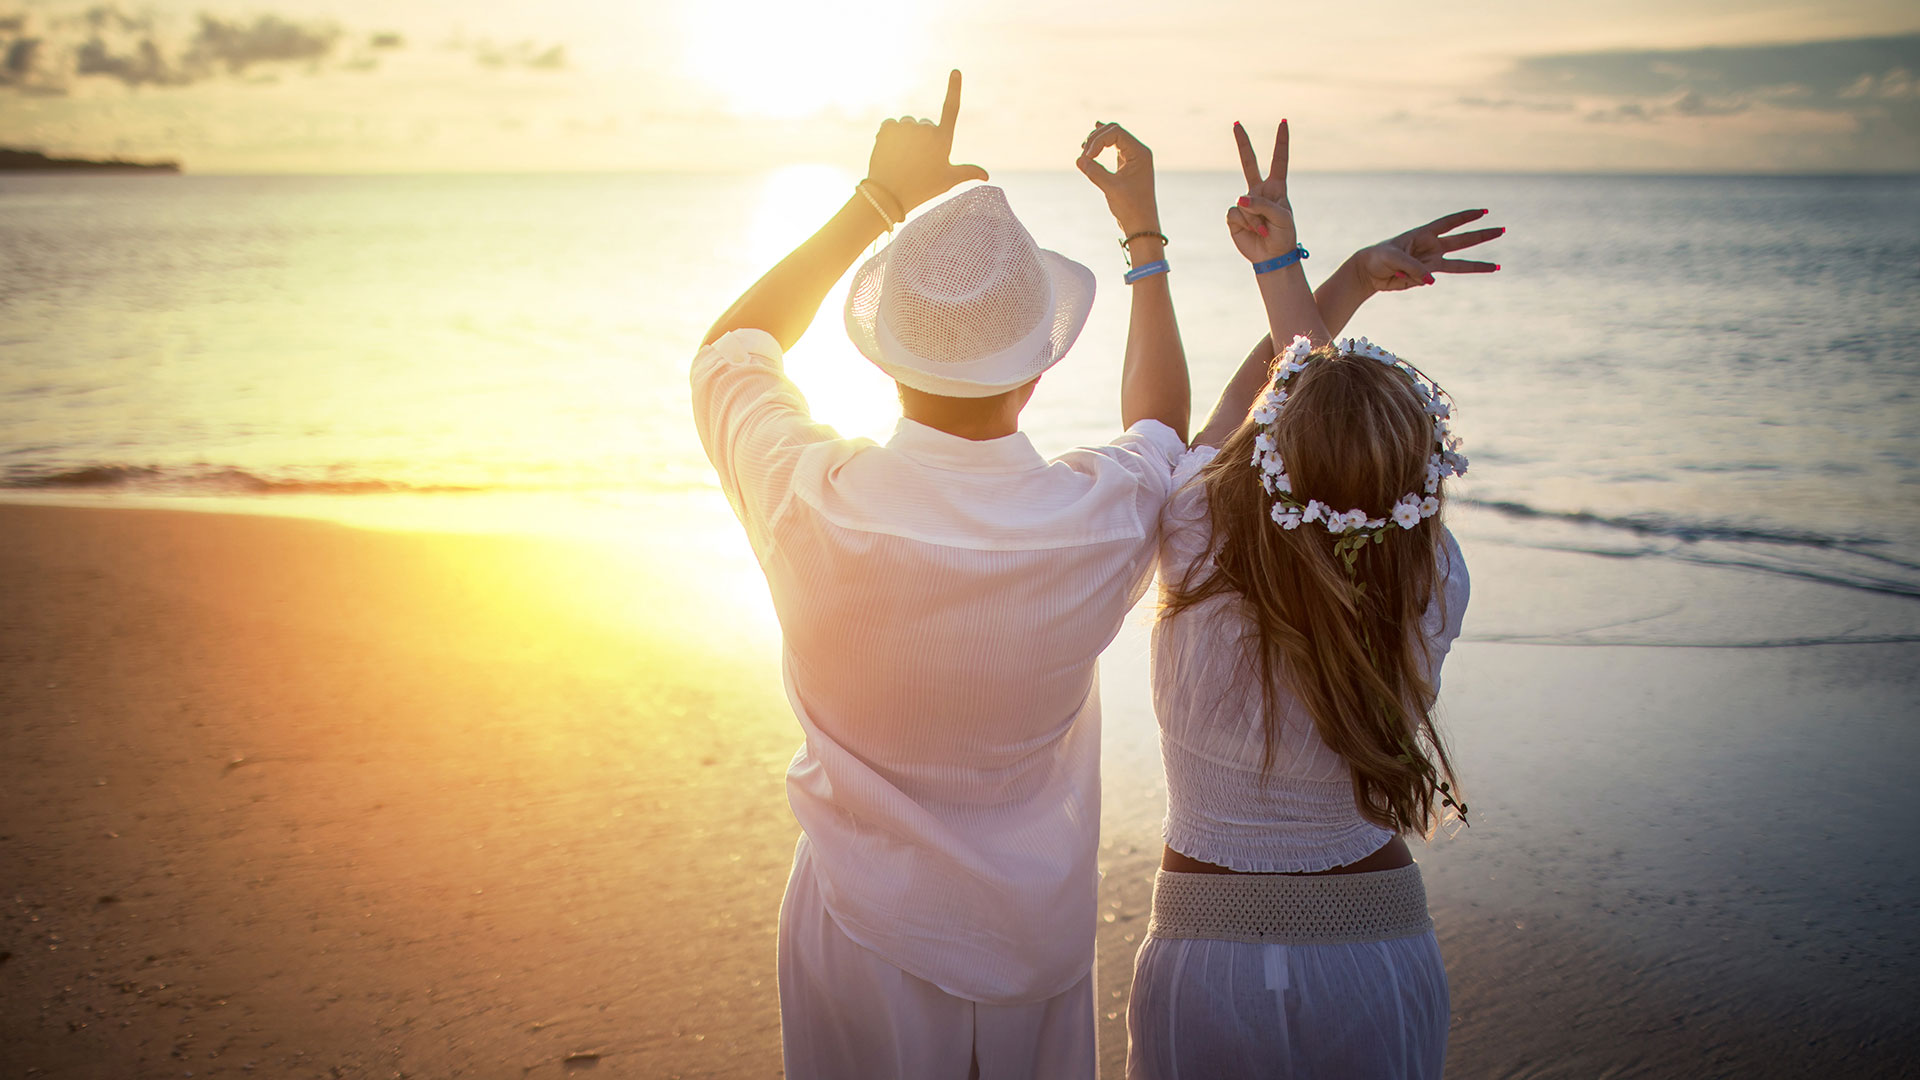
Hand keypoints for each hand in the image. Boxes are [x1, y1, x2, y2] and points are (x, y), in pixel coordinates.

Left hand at [864, 70, 989, 218]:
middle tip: (916, 161)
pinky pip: (890, 125)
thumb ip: (967, 172)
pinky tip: (889, 152)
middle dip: (921, 138)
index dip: (954, 88)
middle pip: (924, 124)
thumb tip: (987, 176)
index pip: (951, 108)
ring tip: (902, 159)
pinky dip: (889, 136)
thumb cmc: (922, 188)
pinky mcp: (889, 127)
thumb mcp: (947, 180)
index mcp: (943, 139)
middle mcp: (926, 128)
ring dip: (905, 137)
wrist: (889, 195)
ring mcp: (907, 127)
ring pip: (906, 125)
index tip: (955, 71)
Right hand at [1077, 122, 1158, 236]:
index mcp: (1140, 153)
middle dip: (1096, 138)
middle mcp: (1139, 152)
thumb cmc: (1131, 207)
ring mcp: (1134, 157)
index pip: (1116, 133)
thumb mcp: (1111, 188)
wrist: (1141, 224)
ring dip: (1097, 142)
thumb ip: (1094, 171)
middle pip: (1114, 131)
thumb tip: (1078, 159)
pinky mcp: (1128, 165)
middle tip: (1084, 152)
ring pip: (1113, 138)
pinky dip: (1102, 146)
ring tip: (1084, 150)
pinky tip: (1092, 143)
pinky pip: (1114, 148)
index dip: (1098, 140)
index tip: (1087, 157)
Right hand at [1227, 120, 1298, 263]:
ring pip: (1244, 202)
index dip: (1281, 142)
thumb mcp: (1281, 218)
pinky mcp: (1234, 217)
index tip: (1283, 122)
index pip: (1279, 160)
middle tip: (1236, 123)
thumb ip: (1263, 205)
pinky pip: (1235, 213)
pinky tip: (1253, 232)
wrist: (1272, 257)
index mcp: (1276, 188)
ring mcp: (1245, 203)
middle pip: (1249, 162)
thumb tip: (1240, 200)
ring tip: (1264, 231)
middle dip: (1242, 143)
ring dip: (1255, 219)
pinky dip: (1246, 223)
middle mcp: (1259, 192)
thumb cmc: (1283, 236)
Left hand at [1352, 209, 1504, 291]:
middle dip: (1482, 236)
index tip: (1484, 212)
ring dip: (1478, 266)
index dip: (1466, 216)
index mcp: (1424, 234)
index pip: (1450, 223)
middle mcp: (1431, 247)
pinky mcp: (1425, 277)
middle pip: (1462, 241)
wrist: (1368, 273)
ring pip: (1459, 264)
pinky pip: (1431, 280)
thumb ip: (1415, 268)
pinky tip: (1408, 278)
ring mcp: (1430, 263)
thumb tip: (1433, 281)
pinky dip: (1424, 280)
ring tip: (1498, 266)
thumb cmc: (1379, 257)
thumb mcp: (1394, 258)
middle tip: (1502, 230)